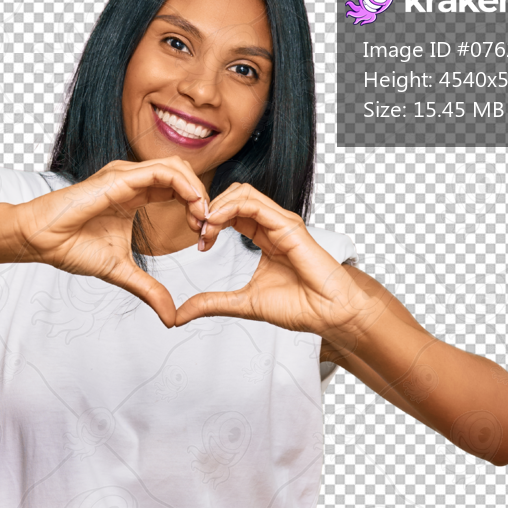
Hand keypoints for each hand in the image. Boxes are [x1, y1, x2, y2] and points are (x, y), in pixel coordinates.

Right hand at [10, 157, 209, 327]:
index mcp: (135, 196)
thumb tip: (171, 318)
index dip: (196, 209)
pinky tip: (193, 207)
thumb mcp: (122, 272)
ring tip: (203, 218)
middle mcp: (133, 181)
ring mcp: (126, 175)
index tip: (202, 236)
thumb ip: (149, 290)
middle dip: (202, 199)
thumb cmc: (72, 248)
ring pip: (177, 167)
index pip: (177, 189)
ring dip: (197, 191)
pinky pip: (162, 171)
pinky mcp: (120, 177)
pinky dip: (184, 186)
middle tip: (209, 227)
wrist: (43, 241)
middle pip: (183, 175)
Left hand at [174, 182, 384, 352]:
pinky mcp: (288, 225)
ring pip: (242, 193)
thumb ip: (212, 304)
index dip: (210, 221)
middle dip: (209, 208)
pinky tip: (215, 224)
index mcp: (263, 237)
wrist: (327, 313)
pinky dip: (229, 209)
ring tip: (204, 228)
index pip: (231, 213)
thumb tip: (180, 314)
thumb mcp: (242, 304)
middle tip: (196, 231)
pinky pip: (254, 204)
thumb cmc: (298, 307)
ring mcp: (281, 222)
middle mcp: (272, 225)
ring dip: (216, 206)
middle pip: (234, 195)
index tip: (199, 243)